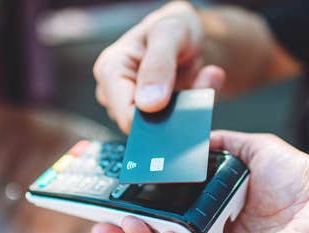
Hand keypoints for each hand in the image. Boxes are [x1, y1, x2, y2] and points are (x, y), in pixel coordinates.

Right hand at [91, 131, 308, 232]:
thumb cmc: (291, 175)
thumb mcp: (248, 148)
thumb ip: (218, 144)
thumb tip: (192, 139)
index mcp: (208, 204)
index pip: (164, 209)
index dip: (138, 207)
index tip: (115, 199)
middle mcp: (206, 229)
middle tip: (101, 225)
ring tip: (129, 226)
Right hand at [93, 1, 224, 132]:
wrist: (188, 37)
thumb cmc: (176, 28)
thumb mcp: (171, 32)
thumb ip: (159, 65)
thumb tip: (148, 104)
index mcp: (110, 70)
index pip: (127, 117)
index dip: (156, 119)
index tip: (184, 105)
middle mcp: (115, 93)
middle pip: (142, 127)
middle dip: (173, 114)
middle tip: (197, 85)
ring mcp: (129, 106)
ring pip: (157, 128)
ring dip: (182, 113)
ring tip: (195, 84)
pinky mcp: (145, 115)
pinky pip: (167, 127)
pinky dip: (185, 115)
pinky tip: (193, 94)